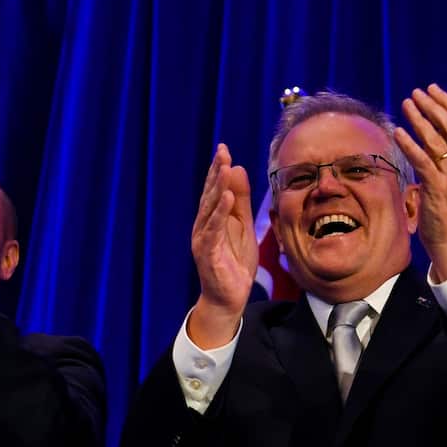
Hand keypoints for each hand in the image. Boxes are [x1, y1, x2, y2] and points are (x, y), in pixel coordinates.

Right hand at [187, 144, 256, 348]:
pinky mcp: (208, 254)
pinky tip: (227, 198)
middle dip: (216, 173)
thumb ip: (241, 201)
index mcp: (211, 219)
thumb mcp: (243, 226)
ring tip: (225, 168)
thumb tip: (238, 168)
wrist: (229, 298)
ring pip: (210, 210)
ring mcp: (203, 240)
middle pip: (210, 195)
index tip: (223, 148)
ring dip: (217, 188)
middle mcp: (203, 226)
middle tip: (222, 151)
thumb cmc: (234, 262)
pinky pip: (214, 230)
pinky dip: (220, 213)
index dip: (218, 169)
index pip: (214, 190)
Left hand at [394, 84, 446, 280]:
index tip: (433, 89)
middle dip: (434, 106)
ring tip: (406, 104)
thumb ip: (444, 160)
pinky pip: (423, 161)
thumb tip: (428, 138)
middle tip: (417, 92)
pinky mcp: (437, 188)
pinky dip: (410, 144)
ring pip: (437, 140)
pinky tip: (398, 132)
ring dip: (420, 119)